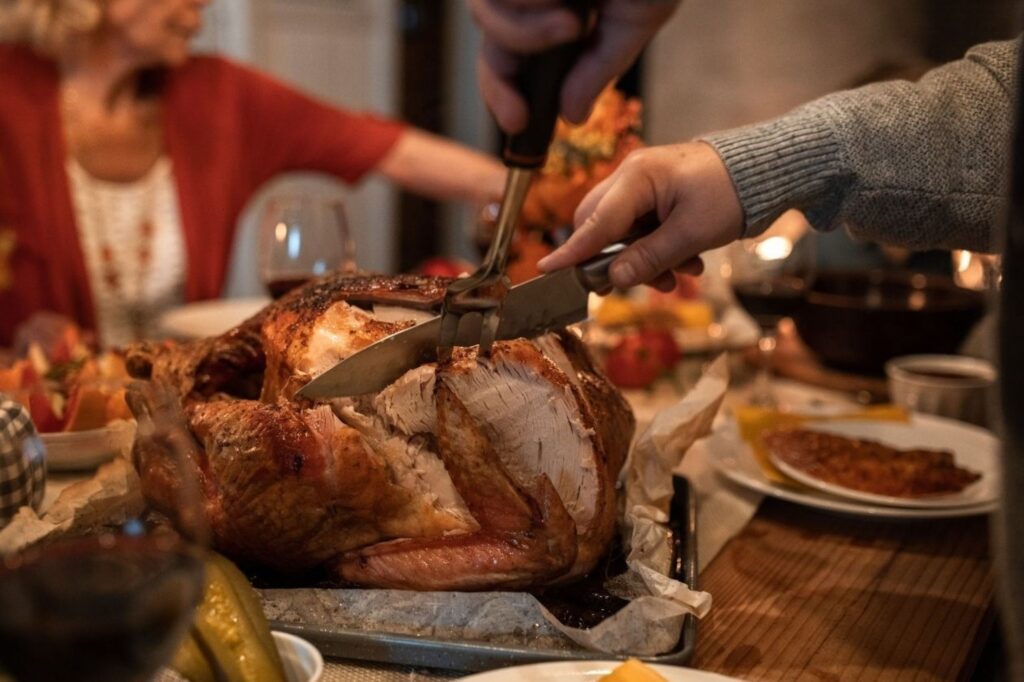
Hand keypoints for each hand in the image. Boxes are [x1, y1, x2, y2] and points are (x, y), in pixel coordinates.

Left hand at [470, 0, 679, 132]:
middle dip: (502, 79)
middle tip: (520, 109)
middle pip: (490, 42)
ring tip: (572, 18)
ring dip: (526, 32)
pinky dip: (528, 2)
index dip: (503, 93)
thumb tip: (572, 117)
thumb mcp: (635, 19)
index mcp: (556, 11)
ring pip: (487, 14)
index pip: (511, 58)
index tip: (518, 123)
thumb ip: (599, 68)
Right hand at [537, 142, 743, 289]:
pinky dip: (659, 250)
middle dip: (618, 260)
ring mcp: (645, 186)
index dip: (573, 250)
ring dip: (645, 260)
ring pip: (623, 232)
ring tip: (679, 276)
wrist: (767, 171)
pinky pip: (643, 229)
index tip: (547, 269)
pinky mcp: (658, 196)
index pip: (596, 221)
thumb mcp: (692, 233)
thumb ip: (649, 257)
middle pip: (602, 226)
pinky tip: (688, 262)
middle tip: (639, 282)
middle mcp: (634, 177)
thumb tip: (614, 279)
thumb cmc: (732, 193)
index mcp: (637, 177)